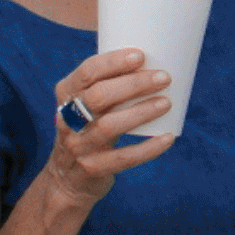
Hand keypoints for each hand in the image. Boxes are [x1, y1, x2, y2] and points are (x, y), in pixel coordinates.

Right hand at [36, 49, 176, 204]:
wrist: (67, 179)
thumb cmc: (88, 129)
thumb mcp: (85, 105)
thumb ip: (107, 86)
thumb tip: (153, 63)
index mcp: (67, 94)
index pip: (87, 72)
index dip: (114, 62)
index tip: (141, 55)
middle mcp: (67, 118)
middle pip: (99, 96)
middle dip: (133, 84)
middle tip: (163, 77)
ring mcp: (78, 145)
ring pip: (109, 126)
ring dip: (141, 112)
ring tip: (166, 103)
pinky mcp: (92, 168)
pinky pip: (123, 158)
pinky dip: (148, 148)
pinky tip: (167, 138)